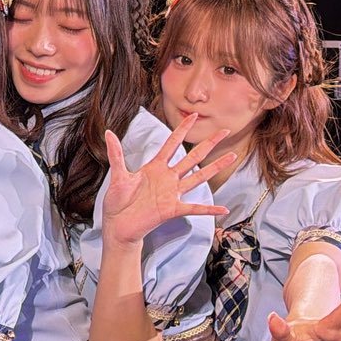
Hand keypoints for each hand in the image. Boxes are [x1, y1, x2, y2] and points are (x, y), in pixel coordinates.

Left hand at [99, 115, 231, 247]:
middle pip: (193, 156)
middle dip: (209, 143)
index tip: (194, 115)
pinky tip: (224, 210)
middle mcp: (168, 178)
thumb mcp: (118, 176)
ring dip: (215, 167)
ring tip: (232, 157)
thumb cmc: (117, 202)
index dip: (183, 129)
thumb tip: (108, 132)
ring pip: (199, 177)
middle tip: (224, 131)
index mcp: (155, 167)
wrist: (117, 225)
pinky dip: (209, 209)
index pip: (172, 143)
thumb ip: (116, 154)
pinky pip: (195, 208)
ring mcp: (172, 193)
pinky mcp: (172, 209)